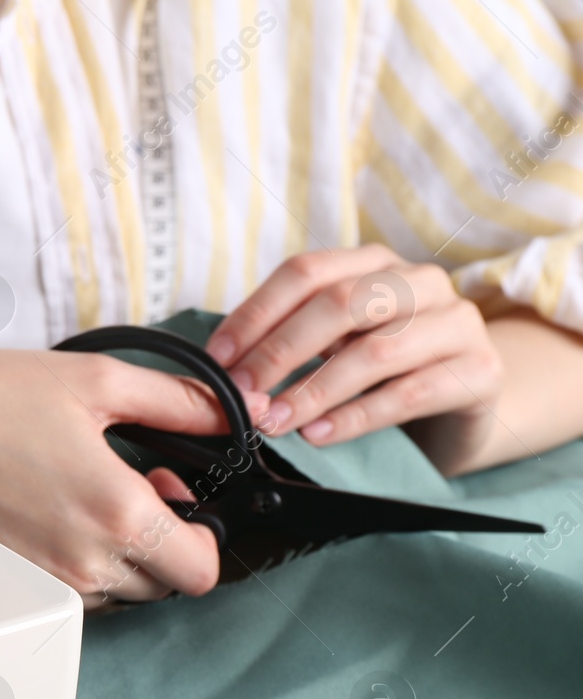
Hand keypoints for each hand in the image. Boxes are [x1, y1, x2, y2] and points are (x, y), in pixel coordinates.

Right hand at [0, 349, 269, 605]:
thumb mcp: (97, 381)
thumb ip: (180, 401)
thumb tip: (231, 411)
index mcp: (117, 512)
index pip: (203, 571)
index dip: (212, 536)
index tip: (192, 499)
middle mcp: (86, 559)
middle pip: (168, 587)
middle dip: (173, 542)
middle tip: (151, 484)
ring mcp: (50, 576)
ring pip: (125, 591)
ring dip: (131, 552)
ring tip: (104, 490)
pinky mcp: (22, 577)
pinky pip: (82, 586)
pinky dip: (90, 557)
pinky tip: (68, 504)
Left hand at [205, 245, 502, 473]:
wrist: (463, 405)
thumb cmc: (383, 372)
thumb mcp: (335, 344)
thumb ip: (291, 342)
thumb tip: (223, 366)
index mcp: (373, 263)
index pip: (305, 272)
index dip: (255, 313)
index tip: (218, 357)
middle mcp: (419, 281)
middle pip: (338, 304)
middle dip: (279, 352)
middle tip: (242, 394)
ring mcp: (455, 322)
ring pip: (373, 352)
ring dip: (312, 391)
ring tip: (273, 421)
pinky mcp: (480, 370)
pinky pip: (408, 394)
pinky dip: (356, 417)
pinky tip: (319, 435)